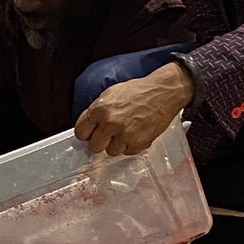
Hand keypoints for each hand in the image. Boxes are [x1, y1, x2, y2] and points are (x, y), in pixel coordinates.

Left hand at [74, 63, 192, 155]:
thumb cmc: (138, 91)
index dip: (86, 133)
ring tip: (124, 132)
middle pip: (94, 147)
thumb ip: (97, 111)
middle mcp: (110, 123)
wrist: (162, 93)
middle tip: (107, 135)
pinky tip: (135, 133)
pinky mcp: (138, 143)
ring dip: (116, 145)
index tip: (90, 133)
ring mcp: (124, 135)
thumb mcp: (110, 94)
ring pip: (111, 152)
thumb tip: (89, 125)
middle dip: (100, 141)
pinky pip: (127, 152)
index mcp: (99, 109)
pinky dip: (130, 145)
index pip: (80, 132)